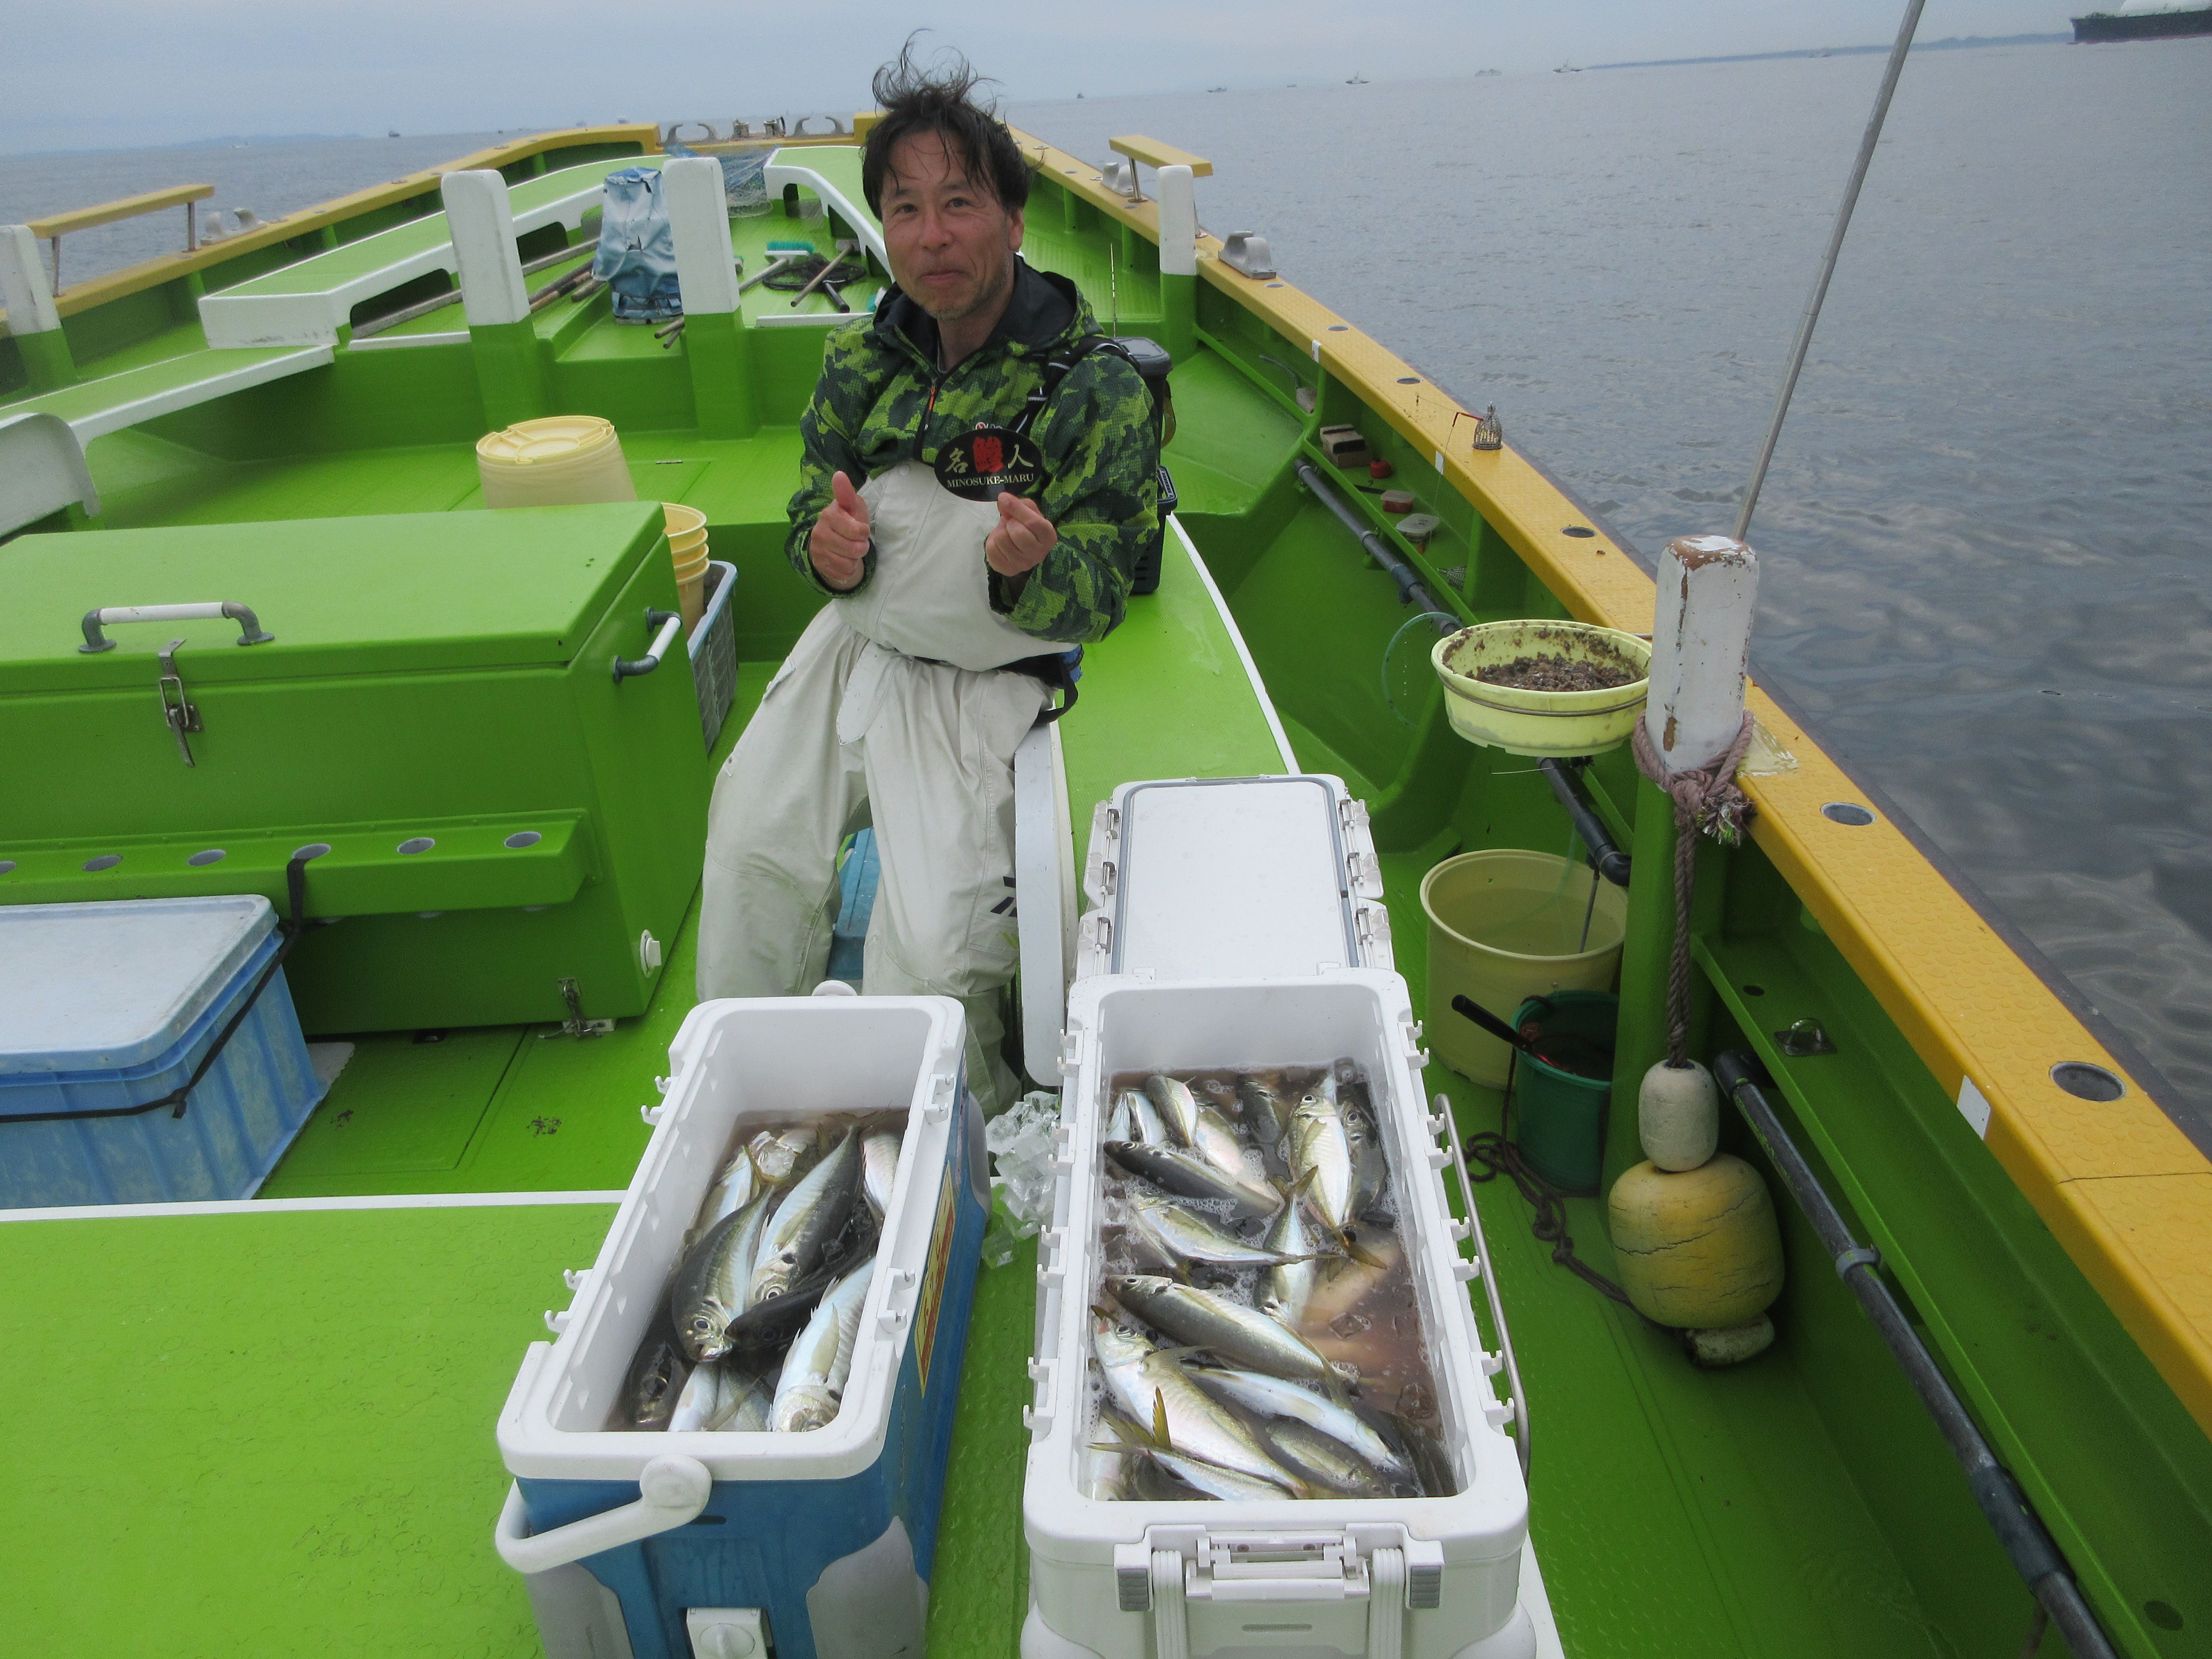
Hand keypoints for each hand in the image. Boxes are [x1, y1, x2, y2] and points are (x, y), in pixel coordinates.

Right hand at [809, 471, 869, 590]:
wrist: (833, 540)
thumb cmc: (848, 519)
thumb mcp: (852, 505)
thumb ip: (846, 493)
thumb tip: (839, 474)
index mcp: (828, 516)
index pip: (857, 532)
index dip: (864, 532)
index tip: (859, 528)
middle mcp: (819, 533)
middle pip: (855, 550)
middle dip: (861, 547)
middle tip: (855, 541)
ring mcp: (817, 551)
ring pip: (849, 564)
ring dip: (855, 559)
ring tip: (849, 550)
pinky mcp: (820, 566)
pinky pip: (843, 574)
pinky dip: (848, 569)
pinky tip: (843, 559)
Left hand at [984, 491, 1057, 583]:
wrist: (1021, 547)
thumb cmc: (1027, 526)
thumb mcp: (1029, 511)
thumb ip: (1018, 503)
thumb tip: (1003, 500)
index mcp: (1049, 537)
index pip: (1033, 522)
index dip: (1016, 508)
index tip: (1004, 498)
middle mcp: (1039, 554)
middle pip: (1017, 533)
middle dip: (1010, 523)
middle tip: (1011, 523)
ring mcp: (1023, 565)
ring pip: (1002, 539)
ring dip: (1000, 531)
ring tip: (1006, 533)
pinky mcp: (1007, 570)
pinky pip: (992, 550)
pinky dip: (992, 542)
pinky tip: (1000, 544)